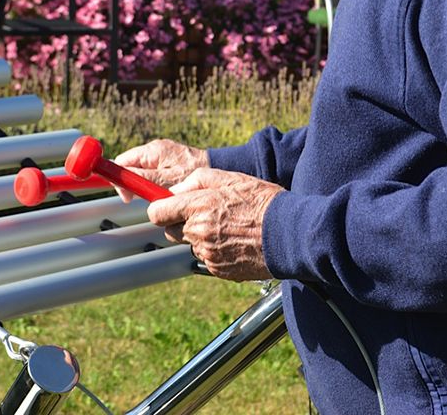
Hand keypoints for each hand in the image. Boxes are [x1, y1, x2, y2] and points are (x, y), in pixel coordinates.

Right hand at [114, 139, 208, 200]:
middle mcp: (155, 151)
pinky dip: (156, 186)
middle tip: (148, 198)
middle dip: (135, 186)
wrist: (219, 168)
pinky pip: (154, 175)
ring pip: (143, 174)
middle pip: (131, 168)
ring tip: (160, 195)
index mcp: (152, 151)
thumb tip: (121, 178)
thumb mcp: (167, 180)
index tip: (127, 196)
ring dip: (147, 187)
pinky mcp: (171, 163)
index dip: (120, 180)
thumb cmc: (195, 174)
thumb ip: (142, 177)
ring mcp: (163, 156)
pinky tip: (167, 193)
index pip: (121, 162)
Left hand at [147, 168, 282, 281]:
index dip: (161, 208)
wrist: (289, 234)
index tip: (168, 206)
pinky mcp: (218, 269)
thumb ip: (196, 181)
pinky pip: (206, 259)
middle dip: (181, 223)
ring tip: (227, 227)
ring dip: (200, 237)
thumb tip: (174, 191)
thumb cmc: (262, 202)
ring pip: (190, 245)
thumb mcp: (230, 178)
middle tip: (204, 214)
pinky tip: (234, 241)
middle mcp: (199, 232)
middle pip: (170, 231)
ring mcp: (208, 253)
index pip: (157, 213)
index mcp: (198, 206)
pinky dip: (215, 251)